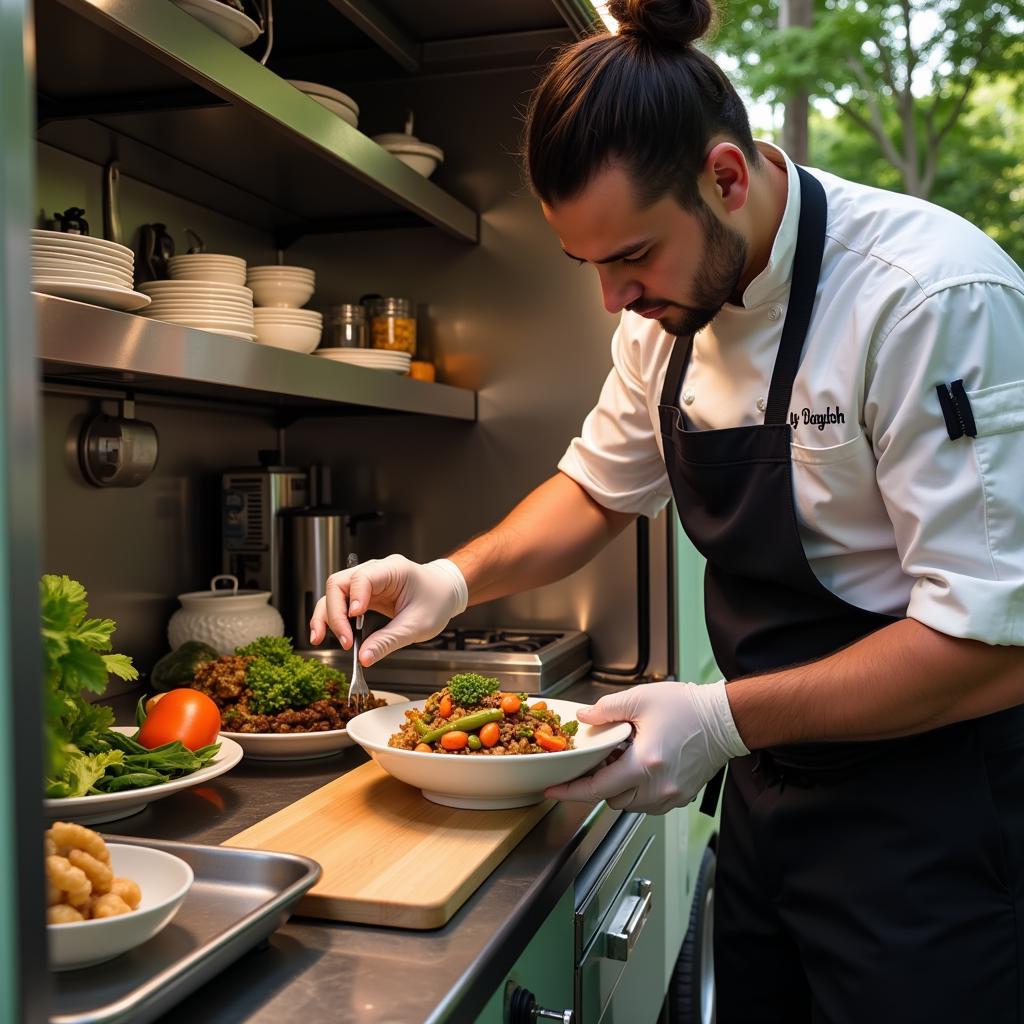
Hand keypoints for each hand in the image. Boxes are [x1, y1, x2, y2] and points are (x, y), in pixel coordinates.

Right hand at [309, 554, 467, 664]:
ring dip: (326, 616)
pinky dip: (332, 618)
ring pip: (334, 594)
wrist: (445, 592)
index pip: (362, 578)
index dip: (354, 597)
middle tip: (343, 641)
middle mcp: (374, 572)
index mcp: (392, 570)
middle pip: (339, 584)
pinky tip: (324, 634)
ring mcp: (366, 582)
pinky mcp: (363, 594)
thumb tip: (364, 658)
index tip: (354, 618)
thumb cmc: (437, 600)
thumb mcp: (417, 626)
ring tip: (319, 638)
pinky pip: (341, 603)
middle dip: (335, 613)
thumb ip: (389, 641)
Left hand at [545, 680, 748, 813]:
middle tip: (600, 758)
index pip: (597, 788)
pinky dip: (637, 790)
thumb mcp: (641, 699)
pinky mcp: (680, 797)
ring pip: (629, 804)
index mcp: (645, 763)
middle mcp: (658, 787)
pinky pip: (648, 803)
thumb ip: (607, 709)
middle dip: (599, 783)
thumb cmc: (689, 708)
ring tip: (624, 758)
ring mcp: (671, 796)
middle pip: (611, 799)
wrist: (725, 720)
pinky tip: (640, 766)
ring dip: (619, 787)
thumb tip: (584, 717)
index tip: (553, 790)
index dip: (571, 791)